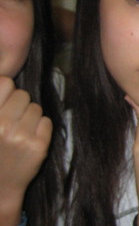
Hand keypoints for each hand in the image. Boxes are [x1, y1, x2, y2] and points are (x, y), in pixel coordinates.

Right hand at [0, 76, 51, 210]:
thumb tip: (8, 79)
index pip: (5, 83)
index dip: (6, 91)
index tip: (4, 102)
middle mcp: (1, 125)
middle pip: (23, 95)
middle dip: (19, 105)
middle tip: (12, 120)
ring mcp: (21, 136)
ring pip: (36, 107)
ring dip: (30, 117)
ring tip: (19, 131)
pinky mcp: (38, 146)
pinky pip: (47, 121)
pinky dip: (40, 128)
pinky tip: (29, 139)